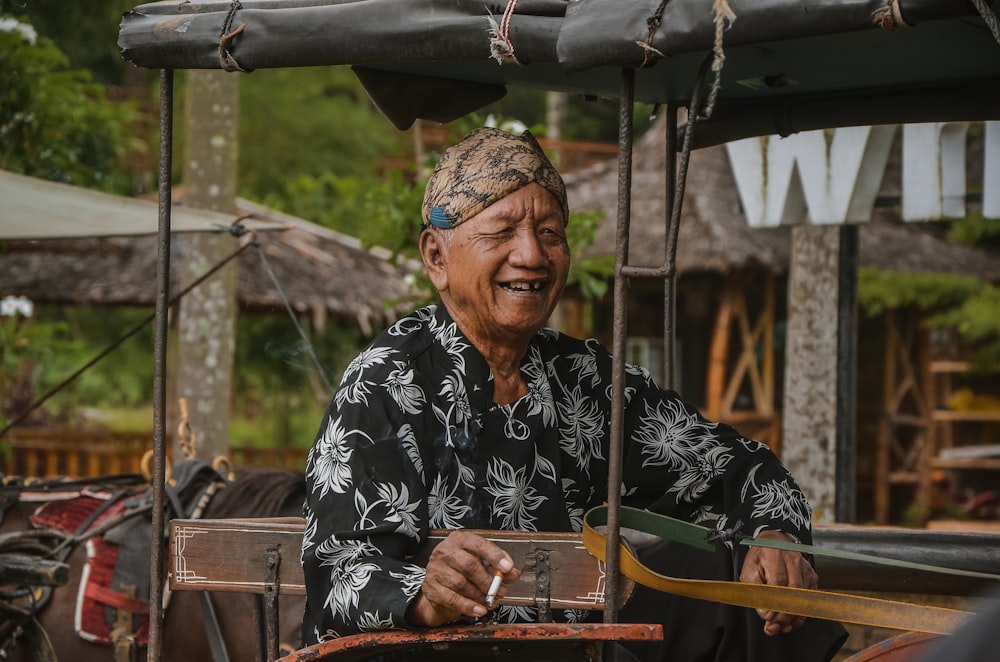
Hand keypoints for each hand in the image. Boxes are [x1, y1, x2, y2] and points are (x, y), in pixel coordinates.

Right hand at [405, 531, 519, 626]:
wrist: (439, 588)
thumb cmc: (461, 571)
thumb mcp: (480, 564)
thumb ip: (497, 568)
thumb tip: (512, 574)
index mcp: (460, 540)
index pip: (479, 544)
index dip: (495, 556)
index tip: (508, 567)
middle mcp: (445, 551)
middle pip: (469, 565)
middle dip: (488, 581)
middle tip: (501, 591)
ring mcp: (436, 569)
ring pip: (461, 583)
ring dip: (480, 595)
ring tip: (491, 601)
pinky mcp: (431, 588)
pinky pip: (452, 599)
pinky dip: (469, 606)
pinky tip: (480, 609)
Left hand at [739, 530, 816, 635]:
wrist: (775, 542)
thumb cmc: (760, 557)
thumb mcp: (749, 569)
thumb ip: (755, 590)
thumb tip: (764, 612)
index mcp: (774, 555)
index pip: (777, 581)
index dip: (773, 602)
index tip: (766, 617)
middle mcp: (793, 561)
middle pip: (793, 591)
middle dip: (783, 614)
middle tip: (772, 627)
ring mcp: (805, 569)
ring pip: (803, 598)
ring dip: (791, 617)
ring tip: (779, 628)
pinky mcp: (812, 577)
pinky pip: (808, 600)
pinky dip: (800, 614)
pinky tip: (789, 623)